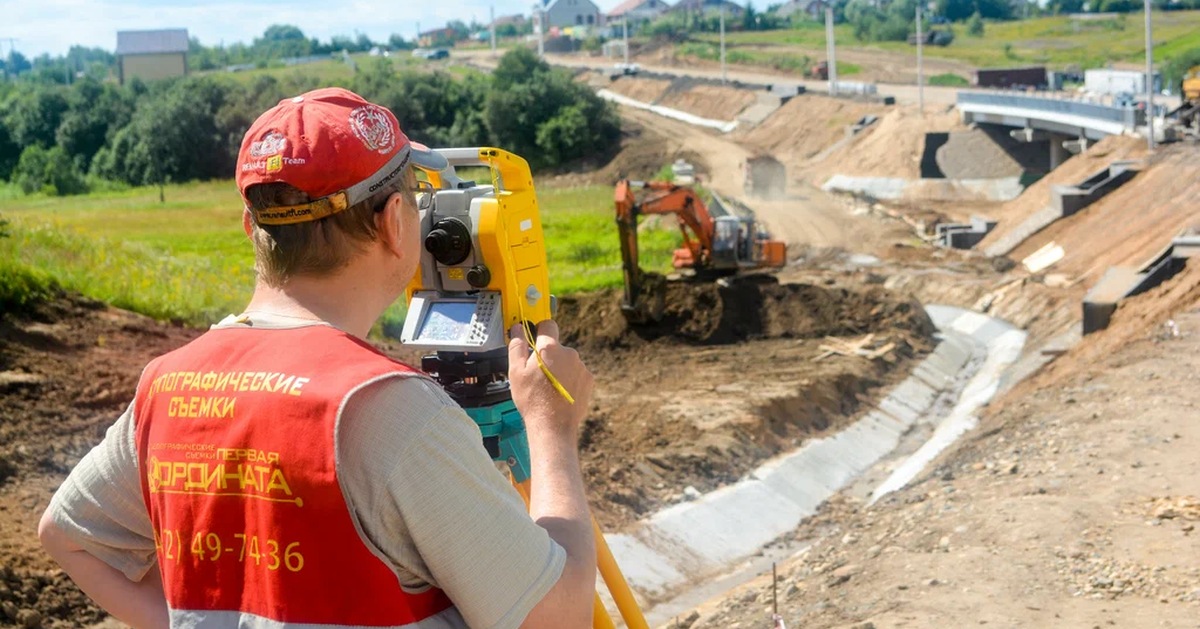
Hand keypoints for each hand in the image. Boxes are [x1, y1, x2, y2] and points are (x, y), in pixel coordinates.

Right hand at [508, 320, 593, 439]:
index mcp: (550, 348)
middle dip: (548, 356)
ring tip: (549, 388)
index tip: (534, 339)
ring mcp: (581, 366)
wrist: (553, 426)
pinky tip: (560, 393)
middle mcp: (569, 353)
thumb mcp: (516, 372)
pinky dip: (569, 379)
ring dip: (559, 369)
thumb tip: (517, 328)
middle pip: (557, 347)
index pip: (548, 325)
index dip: (539, 330)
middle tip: (537, 374)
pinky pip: (576, 373)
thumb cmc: (531, 399)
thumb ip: (517, 346)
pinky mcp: (588, 380)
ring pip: (567, 361)